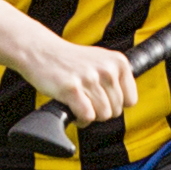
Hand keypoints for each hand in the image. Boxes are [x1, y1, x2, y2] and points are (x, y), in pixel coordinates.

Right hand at [20, 39, 136, 124]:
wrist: (40, 50)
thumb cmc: (70, 60)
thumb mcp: (101, 60)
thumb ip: (117, 78)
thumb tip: (126, 104)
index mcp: (118, 62)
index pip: (130, 100)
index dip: (115, 104)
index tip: (101, 98)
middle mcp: (107, 69)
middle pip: (116, 111)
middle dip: (100, 111)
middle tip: (86, 100)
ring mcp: (89, 78)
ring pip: (103, 115)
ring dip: (90, 115)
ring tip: (78, 103)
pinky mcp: (71, 88)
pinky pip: (87, 117)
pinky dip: (80, 119)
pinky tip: (72, 109)